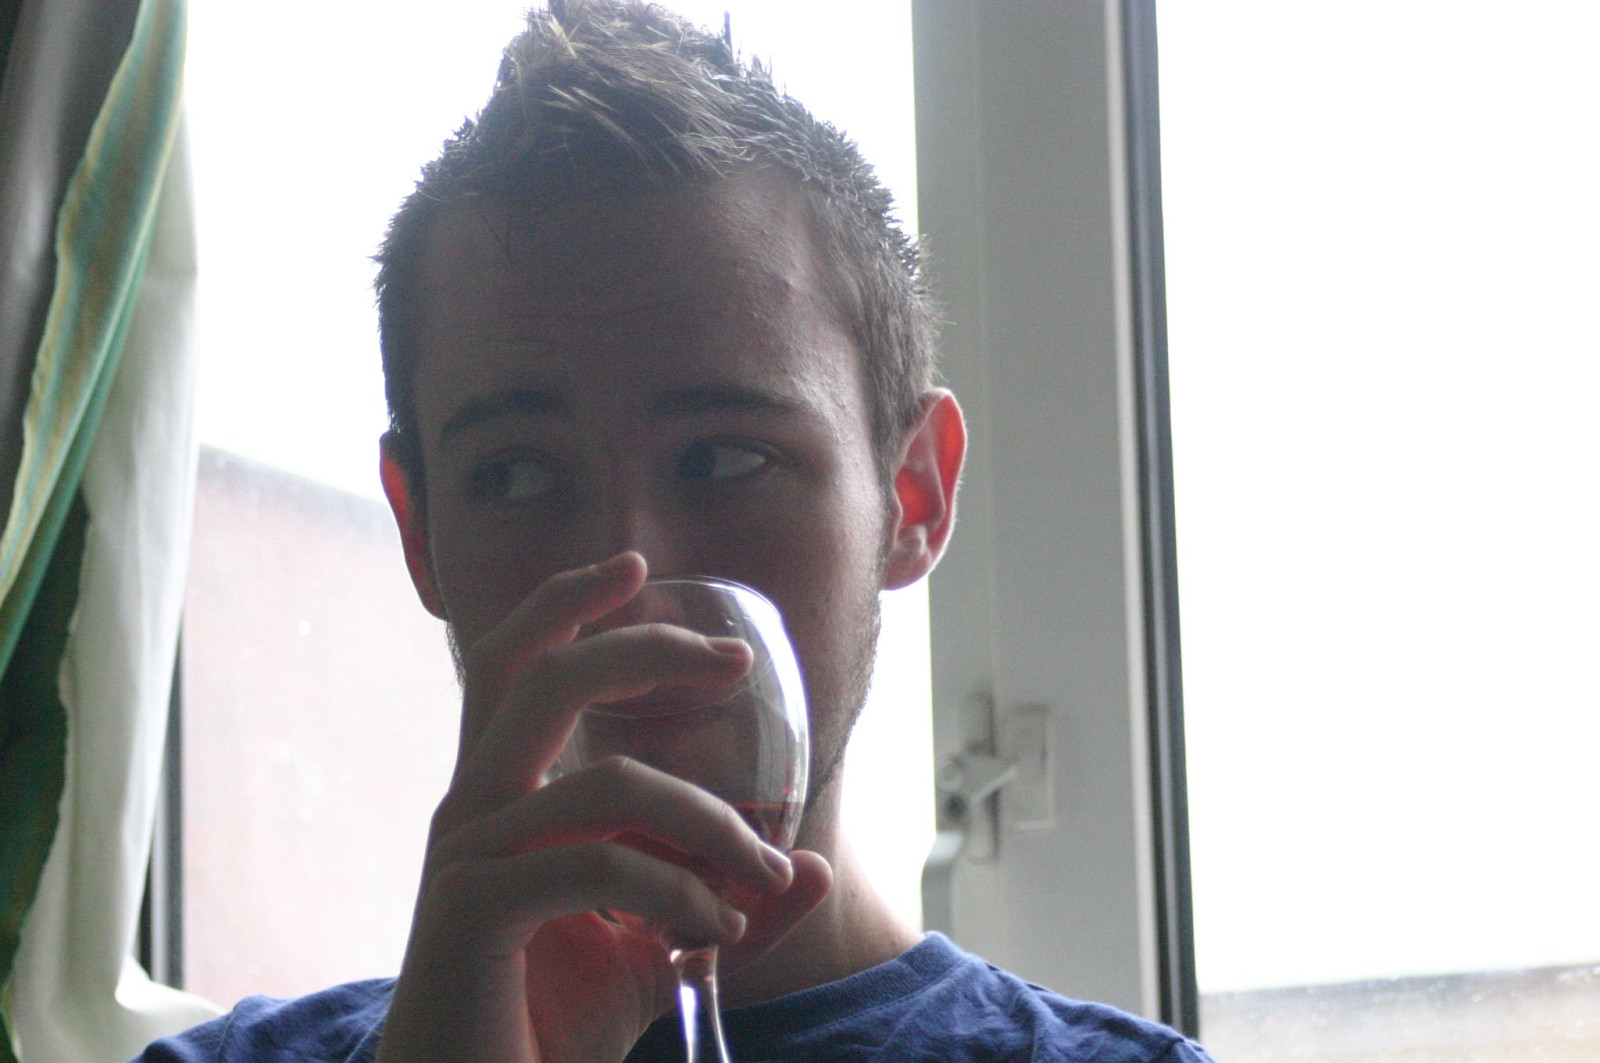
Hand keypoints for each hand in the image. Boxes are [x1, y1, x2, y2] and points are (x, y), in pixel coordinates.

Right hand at [376, 553, 830, 1062]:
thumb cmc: (549, 1021)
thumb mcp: (656, 947)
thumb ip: (720, 898)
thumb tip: (812, 867)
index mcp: (500, 795)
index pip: (515, 666)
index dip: (567, 604)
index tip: (640, 567)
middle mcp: (471, 807)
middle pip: (543, 680)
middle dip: (643, 649)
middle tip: (732, 658)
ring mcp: (464, 854)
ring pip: (603, 784)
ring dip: (709, 820)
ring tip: (765, 869)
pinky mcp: (471, 910)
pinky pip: (598, 865)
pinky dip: (677, 890)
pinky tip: (712, 929)